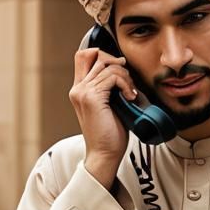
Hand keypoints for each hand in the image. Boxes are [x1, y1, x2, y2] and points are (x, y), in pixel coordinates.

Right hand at [69, 47, 137, 187]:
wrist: (104, 155)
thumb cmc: (110, 134)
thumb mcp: (110, 105)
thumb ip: (110, 87)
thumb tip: (123, 68)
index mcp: (79, 89)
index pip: (84, 56)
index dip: (103, 54)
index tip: (120, 68)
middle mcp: (78, 88)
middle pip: (95, 54)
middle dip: (117, 63)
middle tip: (128, 82)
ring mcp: (83, 92)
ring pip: (107, 66)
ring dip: (125, 77)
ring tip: (131, 93)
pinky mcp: (92, 98)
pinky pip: (112, 77)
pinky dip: (126, 84)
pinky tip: (130, 98)